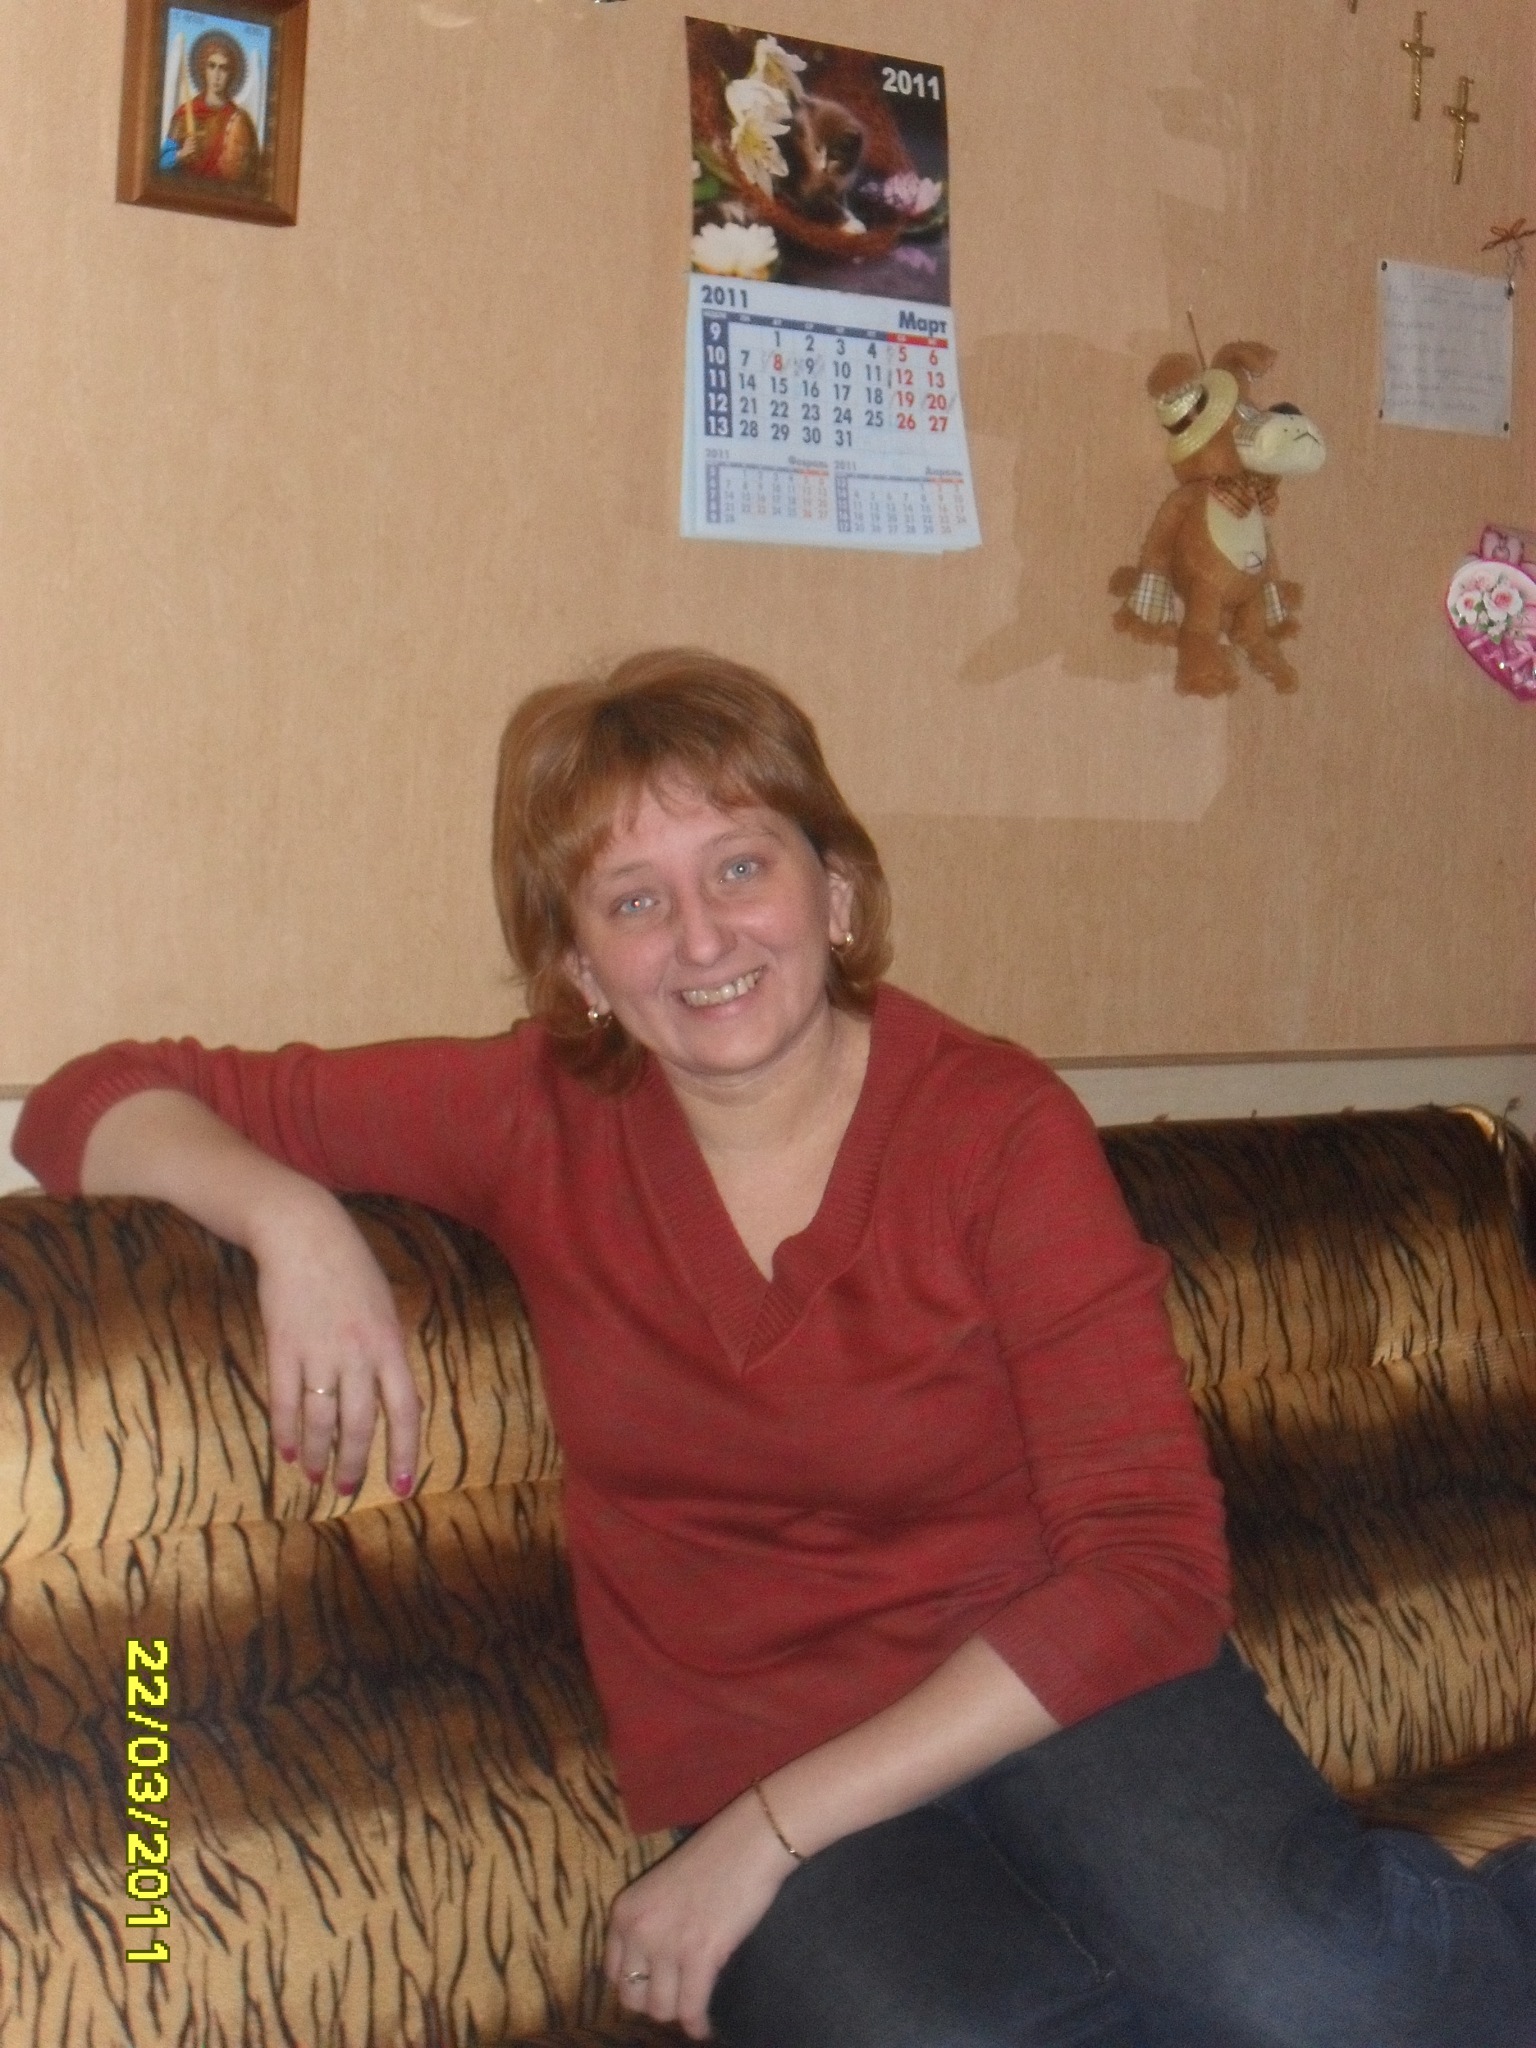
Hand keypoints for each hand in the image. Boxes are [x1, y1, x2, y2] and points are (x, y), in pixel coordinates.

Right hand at [252, 1183, 420, 1495]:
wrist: (304, 1233)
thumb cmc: (350, 1268)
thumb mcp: (385, 1308)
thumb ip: (390, 1354)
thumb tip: (403, 1400)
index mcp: (390, 1344)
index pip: (405, 1410)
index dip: (404, 1452)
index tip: (402, 1486)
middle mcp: (358, 1353)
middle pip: (360, 1424)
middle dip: (355, 1463)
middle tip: (349, 1489)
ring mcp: (318, 1351)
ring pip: (320, 1419)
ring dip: (318, 1454)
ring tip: (317, 1475)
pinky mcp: (282, 1347)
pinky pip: (285, 1401)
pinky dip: (286, 1432)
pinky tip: (288, 1452)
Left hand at [604, 1790, 797, 2038]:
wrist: (750, 1841)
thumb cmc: (712, 1859)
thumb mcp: (660, 1890)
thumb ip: (648, 1926)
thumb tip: (649, 1972)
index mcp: (624, 1911)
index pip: (613, 1974)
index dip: (635, 1985)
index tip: (654, 1987)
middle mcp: (638, 1930)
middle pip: (632, 1998)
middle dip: (654, 2002)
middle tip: (677, 1996)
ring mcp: (667, 1944)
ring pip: (661, 2009)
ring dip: (678, 2011)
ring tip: (694, 2005)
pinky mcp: (700, 1955)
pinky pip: (690, 2009)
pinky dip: (697, 2025)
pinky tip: (705, 2027)